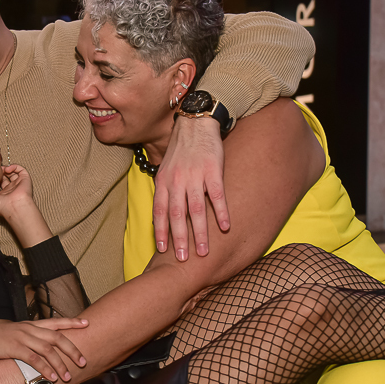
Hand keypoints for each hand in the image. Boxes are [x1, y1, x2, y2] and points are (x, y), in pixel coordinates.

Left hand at [0, 165, 52, 247]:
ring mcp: (17, 184)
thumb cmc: (1, 206)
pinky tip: (8, 169)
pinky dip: (14, 166)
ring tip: (2, 169)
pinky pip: (21, 170)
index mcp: (2, 194)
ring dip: (5, 169)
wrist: (14, 206)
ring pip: (12, 172)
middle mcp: (10, 189)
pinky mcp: (24, 179)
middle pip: (3, 177)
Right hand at [0, 318, 87, 381]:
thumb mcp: (13, 334)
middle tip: (83, 361)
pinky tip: (51, 377)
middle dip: (72, 349)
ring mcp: (22, 338)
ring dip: (60, 364)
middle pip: (57, 337)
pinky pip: (35, 359)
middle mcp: (29, 329)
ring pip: (49, 350)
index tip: (86, 323)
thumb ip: (27, 337)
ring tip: (68, 376)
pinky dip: (45, 369)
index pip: (55, 321)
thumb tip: (38, 345)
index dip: (72, 322)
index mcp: (30, 324)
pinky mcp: (15, 348)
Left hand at [153, 116, 228, 259]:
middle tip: (183, 259)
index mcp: (164, 182)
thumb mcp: (165, 169)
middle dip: (179, 239)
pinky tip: (225, 227)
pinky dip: (221, 212)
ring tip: (204, 251)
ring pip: (196, 209)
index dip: (160, 231)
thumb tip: (161, 216)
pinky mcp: (213, 170)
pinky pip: (217, 195)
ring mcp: (194, 176)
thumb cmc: (181, 151)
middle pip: (176, 215)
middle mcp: (177, 181)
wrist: (196, 124)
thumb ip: (164, 191)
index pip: (159, 211)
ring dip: (199, 232)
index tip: (162, 250)